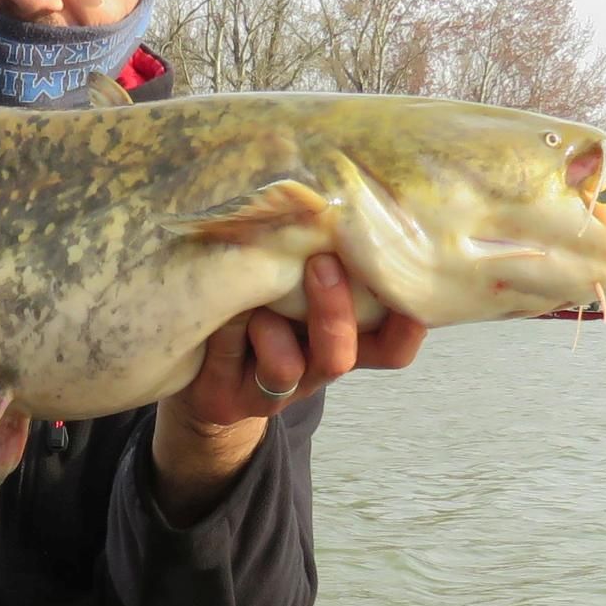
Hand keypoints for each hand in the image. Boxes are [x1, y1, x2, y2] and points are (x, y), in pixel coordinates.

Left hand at [171, 253, 428, 428]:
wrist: (200, 359)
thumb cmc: (256, 306)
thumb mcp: (292, 283)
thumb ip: (319, 262)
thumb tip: (336, 207)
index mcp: (341, 345)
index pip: (391, 350)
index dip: (405, 327)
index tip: (404, 278)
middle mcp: (311, 373)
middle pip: (340, 358)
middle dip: (333, 311)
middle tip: (322, 262)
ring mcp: (269, 393)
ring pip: (284, 368)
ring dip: (267, 324)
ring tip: (250, 297)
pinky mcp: (227, 399)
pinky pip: (229, 358)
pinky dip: (226, 327)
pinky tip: (220, 309)